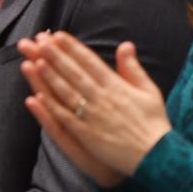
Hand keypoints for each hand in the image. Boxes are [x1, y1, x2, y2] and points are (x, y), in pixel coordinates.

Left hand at [20, 32, 171, 185]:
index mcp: (117, 86)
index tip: (57, 36)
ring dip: (50, 76)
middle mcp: (103, 98)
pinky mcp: (88, 135)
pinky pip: (66, 119)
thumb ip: (133, 67)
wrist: (157, 155)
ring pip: (67, 92)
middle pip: (74, 73)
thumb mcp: (149, 90)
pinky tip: (38, 97)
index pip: (90, 62)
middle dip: (55, 56)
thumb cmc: (154, 123)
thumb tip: (125, 44)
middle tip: (38, 42)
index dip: (72, 48)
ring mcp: (93, 116)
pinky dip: (52, 107)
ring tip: (35, 61)